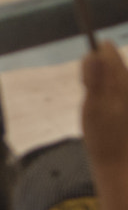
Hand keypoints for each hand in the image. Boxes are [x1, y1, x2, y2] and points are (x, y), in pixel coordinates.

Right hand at [81, 42, 127, 172]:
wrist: (117, 159)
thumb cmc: (102, 135)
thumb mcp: (93, 106)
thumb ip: (94, 79)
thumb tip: (92, 54)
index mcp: (121, 80)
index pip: (107, 51)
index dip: (92, 57)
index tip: (86, 75)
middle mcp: (126, 83)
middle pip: (111, 61)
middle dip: (97, 69)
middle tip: (90, 90)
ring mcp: (125, 93)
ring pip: (113, 74)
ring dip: (101, 80)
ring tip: (95, 98)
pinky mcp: (122, 103)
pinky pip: (114, 87)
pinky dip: (105, 91)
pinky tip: (103, 106)